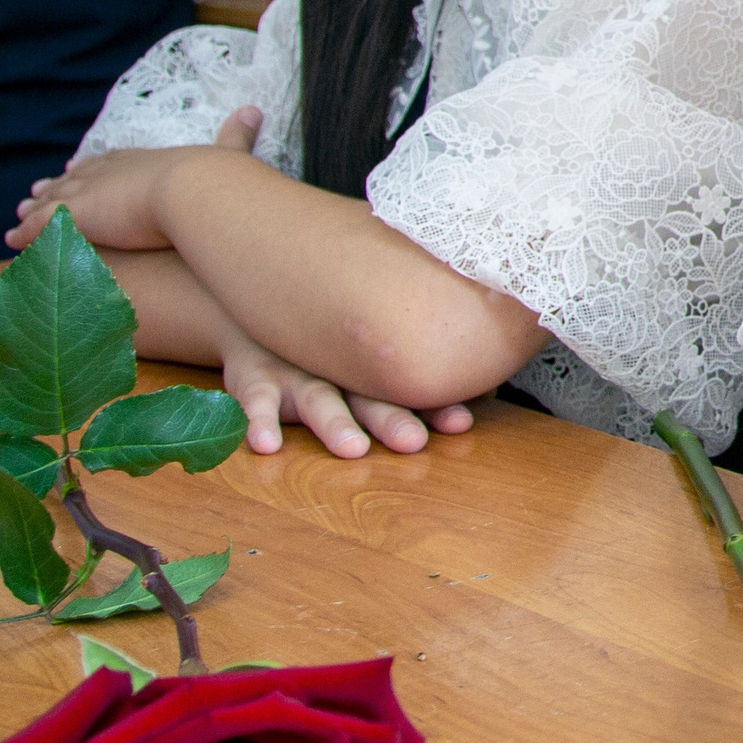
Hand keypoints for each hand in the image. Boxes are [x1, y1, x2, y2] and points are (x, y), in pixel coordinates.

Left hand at [11, 109, 264, 250]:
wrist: (196, 191)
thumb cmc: (215, 179)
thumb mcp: (227, 155)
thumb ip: (236, 135)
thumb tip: (254, 110)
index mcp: (143, 160)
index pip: (111, 162)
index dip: (95, 167)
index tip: (79, 167)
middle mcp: (111, 171)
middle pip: (76, 178)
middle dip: (58, 185)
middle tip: (37, 190)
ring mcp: (90, 193)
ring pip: (53, 201)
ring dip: (36, 207)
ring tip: (19, 215)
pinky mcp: (75, 217)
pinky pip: (40, 227)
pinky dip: (25, 233)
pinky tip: (11, 240)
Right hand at [219, 320, 473, 458]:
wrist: (256, 293)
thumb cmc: (328, 333)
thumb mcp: (367, 346)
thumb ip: (419, 367)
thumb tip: (489, 385)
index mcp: (371, 362)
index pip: (408, 385)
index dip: (435, 403)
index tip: (462, 422)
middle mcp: (338, 365)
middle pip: (370, 393)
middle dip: (392, 419)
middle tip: (414, 442)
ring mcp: (295, 369)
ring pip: (319, 398)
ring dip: (336, 424)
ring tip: (353, 448)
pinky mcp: (253, 374)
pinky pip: (253, 397)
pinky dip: (257, 419)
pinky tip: (264, 444)